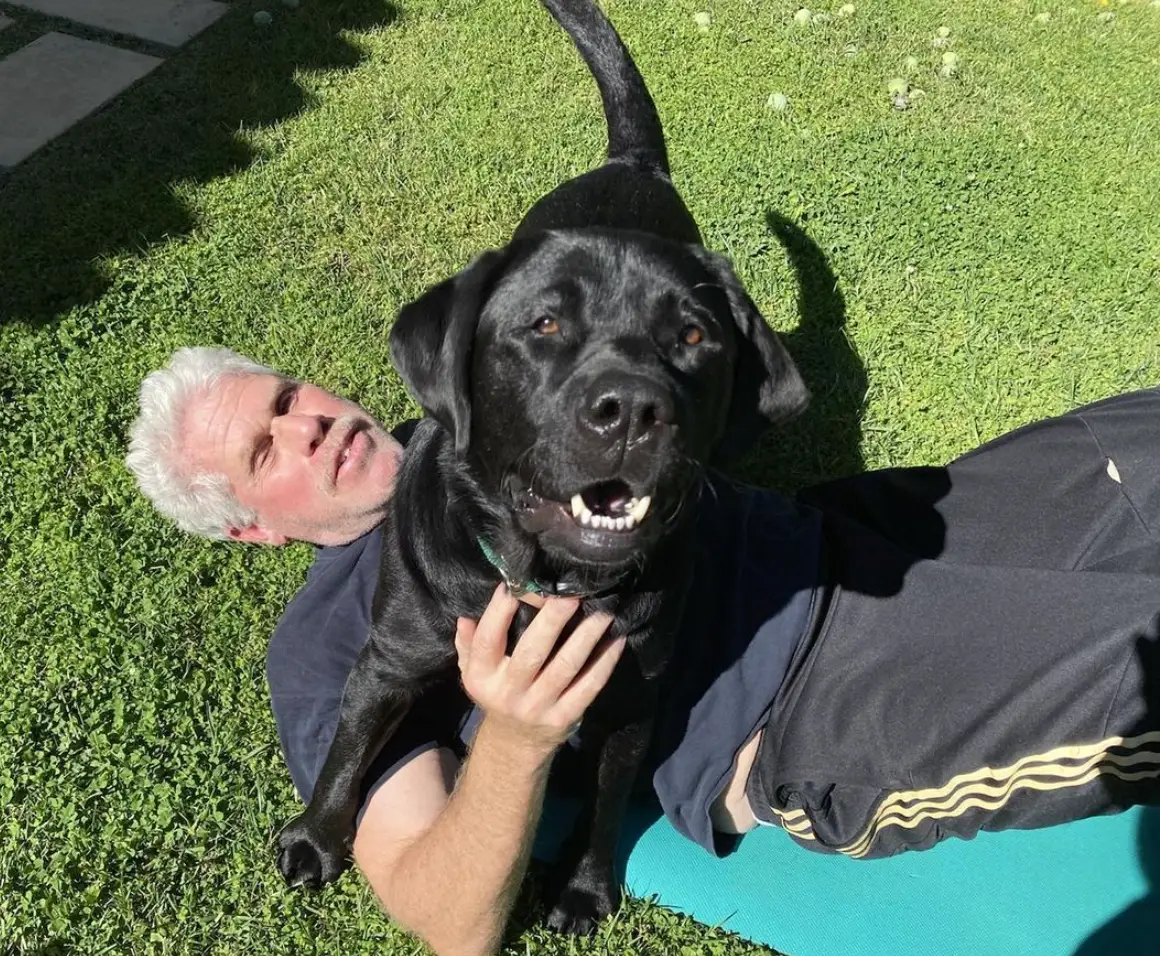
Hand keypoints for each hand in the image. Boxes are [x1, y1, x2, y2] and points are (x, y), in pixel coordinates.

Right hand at [455, 586, 623, 753]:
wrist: (515, 743)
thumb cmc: (497, 692)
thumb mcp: (473, 671)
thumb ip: (469, 642)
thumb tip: (465, 617)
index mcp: (482, 676)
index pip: (488, 640)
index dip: (499, 612)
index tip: (518, 584)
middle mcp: (508, 692)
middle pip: (532, 652)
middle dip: (553, 620)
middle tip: (571, 593)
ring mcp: (538, 706)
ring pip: (566, 667)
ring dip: (587, 637)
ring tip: (602, 611)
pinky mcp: (565, 717)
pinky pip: (589, 686)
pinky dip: (605, 662)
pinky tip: (617, 640)